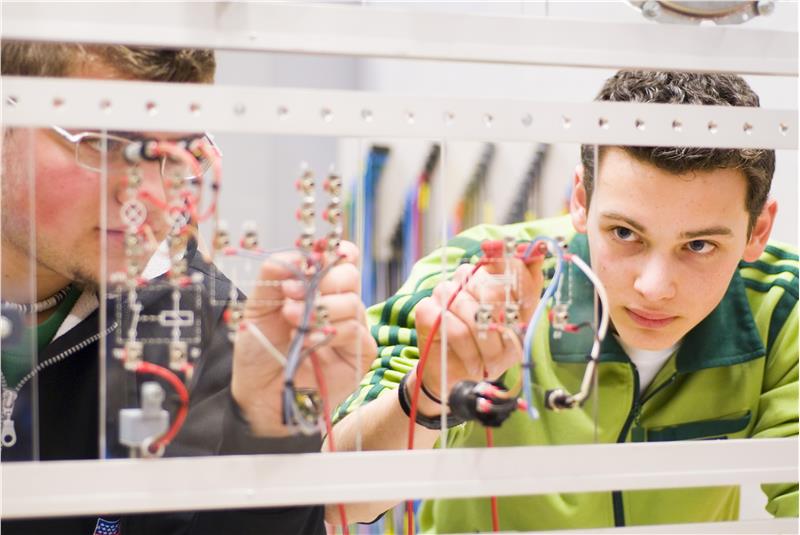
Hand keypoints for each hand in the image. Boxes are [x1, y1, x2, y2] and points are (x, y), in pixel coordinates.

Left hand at [231, 241, 376, 436]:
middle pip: (350, 275)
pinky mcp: (360, 354)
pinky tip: (306, 341)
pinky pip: (354, 332)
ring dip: (320, 308)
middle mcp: (341, 305)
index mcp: (321, 288)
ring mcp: (352, 328)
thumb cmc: (261, 350)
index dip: (333, 252)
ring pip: (352, 303)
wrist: (259, 393)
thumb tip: (296, 255)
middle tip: (290, 294)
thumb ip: (273, 276)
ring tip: (291, 319)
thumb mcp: (258, 306)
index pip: (343, 258)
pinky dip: (328, 332)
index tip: (310, 260)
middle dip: (321, 281)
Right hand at [410, 251, 543, 415]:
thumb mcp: (521, 321)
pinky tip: (469, 357)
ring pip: (472, 312)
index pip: (510, 263)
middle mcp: (466, 276)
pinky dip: (466, 349)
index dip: (521, 288)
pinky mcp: (425, 310)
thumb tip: (538, 251)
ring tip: (486, 357)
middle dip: (503, 326)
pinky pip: (452, 327)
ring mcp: (443, 291)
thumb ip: (529, 285)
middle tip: (503, 346)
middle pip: (494, 290)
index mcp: (491, 273)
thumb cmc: (494, 346)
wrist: (463, 376)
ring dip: (486, 344)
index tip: (522, 315)